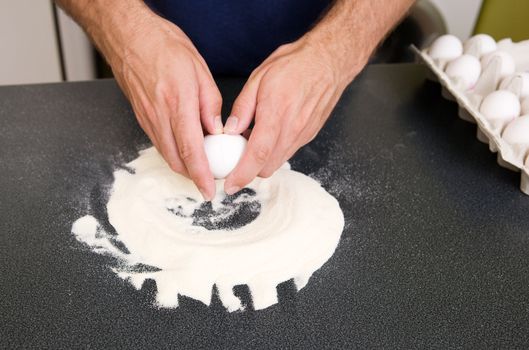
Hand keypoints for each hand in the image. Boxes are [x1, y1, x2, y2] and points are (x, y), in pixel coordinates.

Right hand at [103, 14, 221, 199]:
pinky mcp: (141, 117)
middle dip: (193, 177)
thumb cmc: (165, 46)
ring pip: (166, 154)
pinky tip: (185, 150)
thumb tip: (218, 131)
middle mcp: (159, 116)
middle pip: (176, 159)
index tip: (209, 190)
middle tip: (210, 181)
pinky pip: (158, 143)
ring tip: (201, 168)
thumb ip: (210, 105)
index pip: (191, 150)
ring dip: (183, 167)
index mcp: (177, 104)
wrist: (130, 37)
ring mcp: (147, 118)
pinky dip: (173, 153)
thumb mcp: (199, 71)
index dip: (201, 175)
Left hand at [223, 38, 354, 193]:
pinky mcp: (309, 135)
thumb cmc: (294, 65)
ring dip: (262, 161)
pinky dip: (274, 152)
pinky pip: (288, 152)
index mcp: (276, 113)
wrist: (328, 61)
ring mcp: (303, 134)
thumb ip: (243, 107)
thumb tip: (230, 130)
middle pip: (267, 166)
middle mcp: (292, 129)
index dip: (242, 174)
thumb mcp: (259, 77)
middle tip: (235, 159)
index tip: (230, 185)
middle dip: (249, 171)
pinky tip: (268, 135)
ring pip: (278, 161)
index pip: (257, 154)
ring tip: (251, 142)